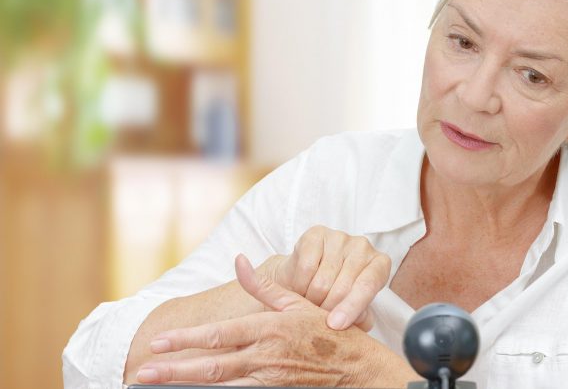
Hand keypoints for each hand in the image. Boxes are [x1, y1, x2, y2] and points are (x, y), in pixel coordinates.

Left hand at [135, 255, 415, 386]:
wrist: (356, 367)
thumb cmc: (326, 330)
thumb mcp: (296, 302)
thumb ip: (263, 284)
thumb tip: (239, 259)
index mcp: (268, 329)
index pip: (219, 335)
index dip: (186, 340)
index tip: (158, 342)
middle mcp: (265, 356)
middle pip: (211, 366)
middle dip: (174, 370)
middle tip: (143, 372)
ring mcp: (268, 378)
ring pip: (220, 385)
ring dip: (188, 385)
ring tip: (158, 386)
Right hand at [265, 225, 390, 330]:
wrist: (305, 277)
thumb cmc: (335, 295)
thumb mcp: (353, 311)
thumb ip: (361, 318)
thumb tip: (359, 319)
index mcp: (379, 265)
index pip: (368, 286)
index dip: (352, 307)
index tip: (335, 324)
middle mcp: (363, 247)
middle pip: (343, 287)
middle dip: (327, 310)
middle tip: (318, 318)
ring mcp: (340, 238)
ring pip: (322, 281)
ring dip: (311, 300)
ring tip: (309, 303)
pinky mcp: (316, 234)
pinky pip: (306, 268)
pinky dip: (299, 286)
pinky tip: (300, 289)